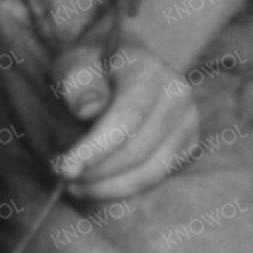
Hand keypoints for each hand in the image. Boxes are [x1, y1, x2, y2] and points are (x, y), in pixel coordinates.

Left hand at [55, 49, 201, 200]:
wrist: (120, 65)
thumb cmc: (91, 66)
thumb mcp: (74, 63)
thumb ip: (77, 81)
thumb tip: (88, 110)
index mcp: (149, 68)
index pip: (126, 118)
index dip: (96, 148)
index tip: (65, 169)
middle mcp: (177, 94)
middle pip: (137, 150)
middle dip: (97, 172)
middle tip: (64, 177)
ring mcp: (188, 120)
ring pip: (149, 171)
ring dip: (108, 187)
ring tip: (76, 186)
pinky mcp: (188, 143)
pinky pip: (156, 178)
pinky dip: (124, 189)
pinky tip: (97, 185)